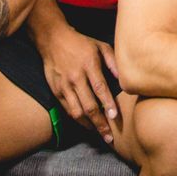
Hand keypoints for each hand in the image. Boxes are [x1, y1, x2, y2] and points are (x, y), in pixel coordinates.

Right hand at [36, 20, 119, 144]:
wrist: (53, 39)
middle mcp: (76, 77)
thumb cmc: (81, 43)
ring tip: (99, 134)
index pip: (100, 88)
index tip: (115, 117)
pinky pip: (67, 109)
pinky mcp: (56, 91)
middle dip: (100, 123)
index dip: (108, 104)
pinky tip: (86, 124)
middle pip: (88, 105)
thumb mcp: (101, 46)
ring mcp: (64, 85)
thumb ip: (113, 62)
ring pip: (76, 111)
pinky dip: (77, 119)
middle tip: (109, 136)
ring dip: (88, 125)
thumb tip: (123, 78)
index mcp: (89, 65)